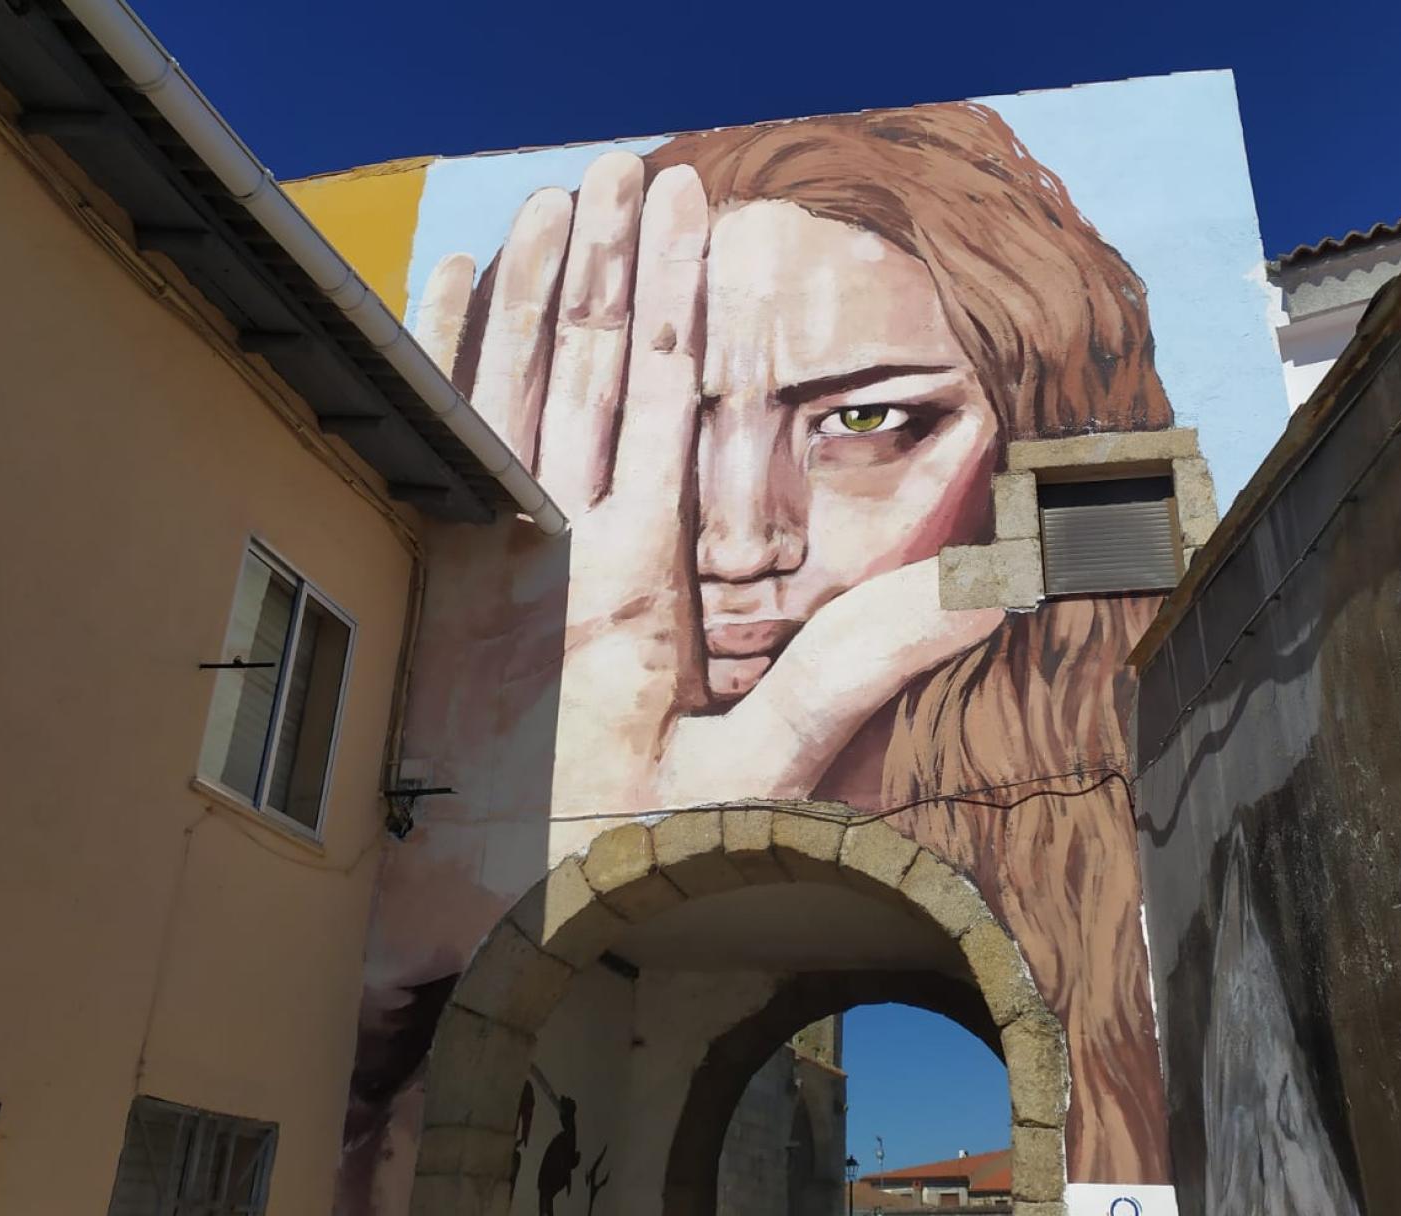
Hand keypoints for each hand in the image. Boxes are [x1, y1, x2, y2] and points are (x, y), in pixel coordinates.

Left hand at [415, 153, 1001, 814]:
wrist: (454, 913)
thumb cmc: (611, 850)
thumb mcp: (753, 782)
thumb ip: (852, 678)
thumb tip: (974, 596)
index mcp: (629, 575)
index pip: (661, 396)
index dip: (675, 292)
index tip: (687, 208)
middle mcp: (544, 537)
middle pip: (581, 361)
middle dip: (606, 253)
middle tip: (626, 163)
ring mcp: (473, 544)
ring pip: (499, 378)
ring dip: (526, 280)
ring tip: (552, 197)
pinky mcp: (426, 562)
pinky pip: (433, 430)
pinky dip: (440, 347)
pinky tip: (449, 280)